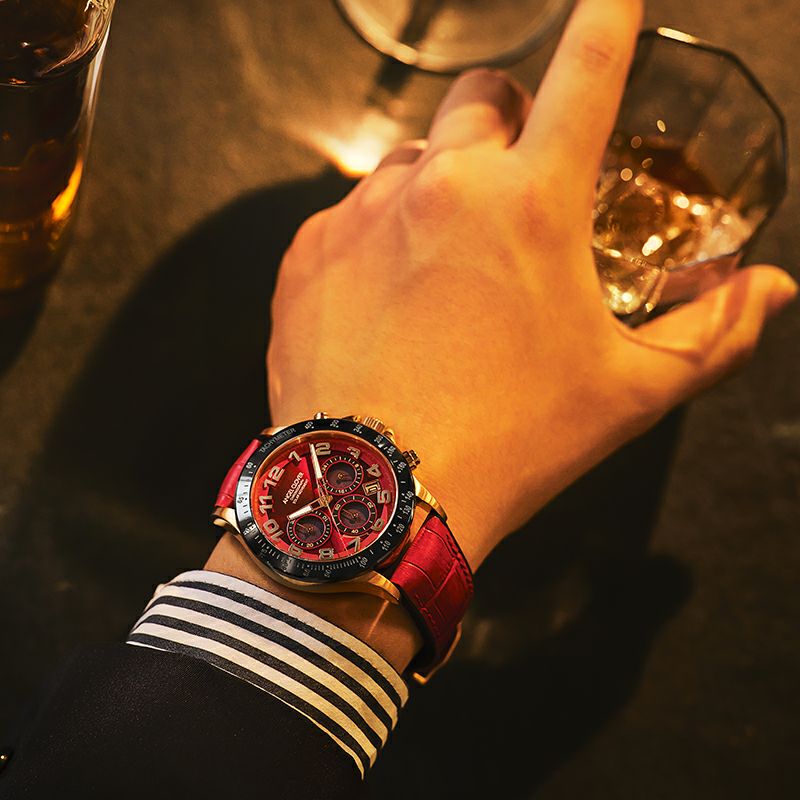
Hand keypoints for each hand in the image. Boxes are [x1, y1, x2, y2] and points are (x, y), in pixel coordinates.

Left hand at [268, 0, 796, 569]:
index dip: (606, 18)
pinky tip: (388, 305)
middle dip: (508, 121)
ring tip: (447, 274)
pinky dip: (379, 239)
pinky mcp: (309, 250)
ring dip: (440, 190)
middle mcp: (443, 185)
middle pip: (482, 96)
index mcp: (533, 204)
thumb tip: (772, 290)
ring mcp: (364, 213)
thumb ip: (713, 332)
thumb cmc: (509, 442)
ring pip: (413, 159)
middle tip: (516, 187)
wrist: (378, 494)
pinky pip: (351, 213)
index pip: (587, 69)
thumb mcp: (628, 391)